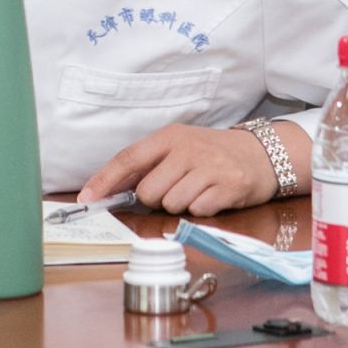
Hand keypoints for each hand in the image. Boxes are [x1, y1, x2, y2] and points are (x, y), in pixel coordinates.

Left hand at [78, 124, 278, 216]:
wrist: (260, 154)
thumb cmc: (211, 153)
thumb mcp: (179, 147)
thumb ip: (150, 164)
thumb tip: (112, 188)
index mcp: (169, 137)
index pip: (129, 158)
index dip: (105, 180)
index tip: (88, 198)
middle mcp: (187, 149)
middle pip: (149, 190)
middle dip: (156, 198)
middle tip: (175, 188)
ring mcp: (208, 167)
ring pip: (171, 204)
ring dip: (179, 205)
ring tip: (196, 190)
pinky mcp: (227, 187)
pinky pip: (196, 211)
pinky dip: (200, 210)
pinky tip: (211, 197)